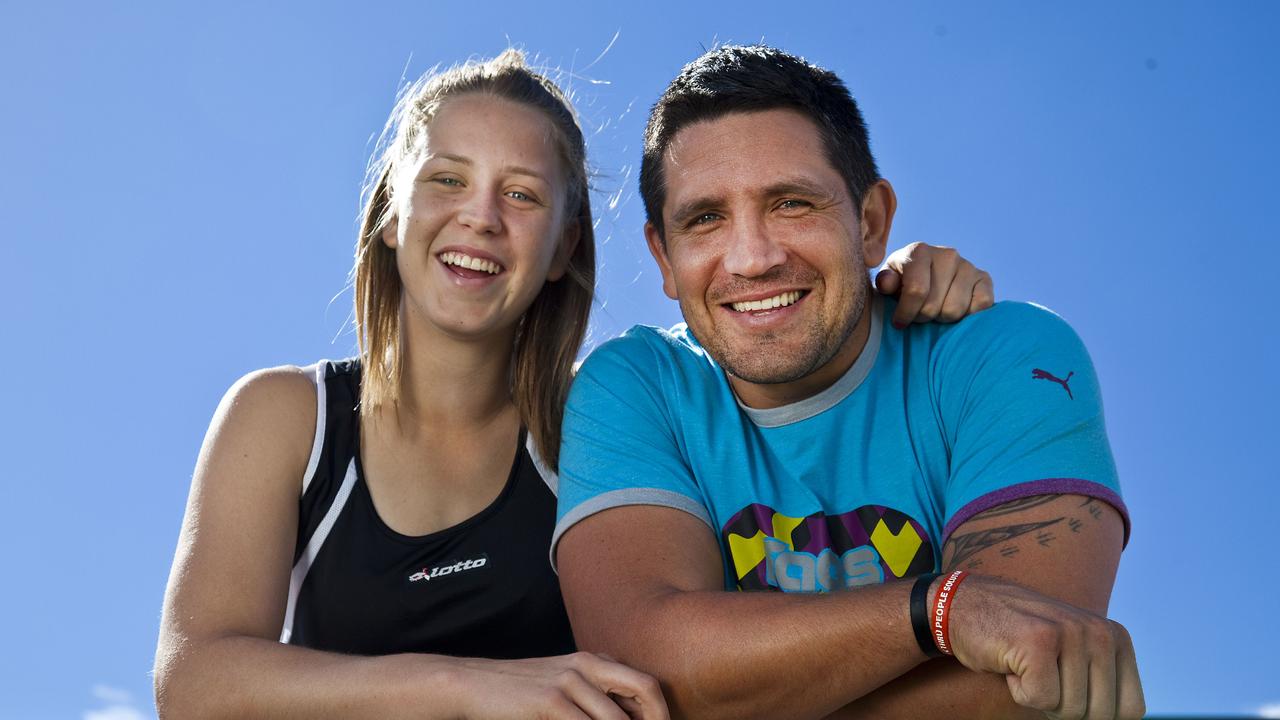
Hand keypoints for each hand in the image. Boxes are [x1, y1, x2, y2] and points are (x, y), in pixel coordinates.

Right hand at [450, 652, 669, 718]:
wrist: (474, 684)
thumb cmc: (520, 692)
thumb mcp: (563, 685)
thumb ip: (594, 695)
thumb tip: (627, 717)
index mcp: (593, 661)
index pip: (644, 683)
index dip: (660, 713)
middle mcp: (587, 665)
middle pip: (645, 689)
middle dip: (658, 719)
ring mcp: (569, 681)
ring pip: (616, 719)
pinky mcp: (550, 701)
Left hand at [874, 242, 993, 327]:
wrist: (929, 278)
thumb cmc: (903, 283)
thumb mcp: (889, 282)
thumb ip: (886, 283)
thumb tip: (887, 284)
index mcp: (919, 251)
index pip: (916, 291)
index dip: (906, 313)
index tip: (899, 323)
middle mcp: (947, 254)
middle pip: (934, 305)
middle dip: (923, 317)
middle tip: (919, 314)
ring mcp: (968, 265)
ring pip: (955, 310)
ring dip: (942, 319)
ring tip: (935, 311)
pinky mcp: (985, 279)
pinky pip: (980, 306)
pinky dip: (967, 315)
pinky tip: (955, 310)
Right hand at [944, 576, 1144, 719]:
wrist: (964, 605)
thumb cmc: (1019, 641)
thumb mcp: (1075, 656)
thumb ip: (1102, 683)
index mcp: (1116, 638)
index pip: (1131, 709)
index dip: (1093, 713)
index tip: (1067, 690)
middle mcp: (1099, 632)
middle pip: (1099, 714)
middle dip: (1065, 707)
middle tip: (1042, 676)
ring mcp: (1070, 633)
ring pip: (1070, 710)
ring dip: (1039, 696)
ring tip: (1025, 664)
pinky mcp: (1038, 642)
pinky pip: (1039, 699)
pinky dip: (1018, 691)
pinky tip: (1011, 661)